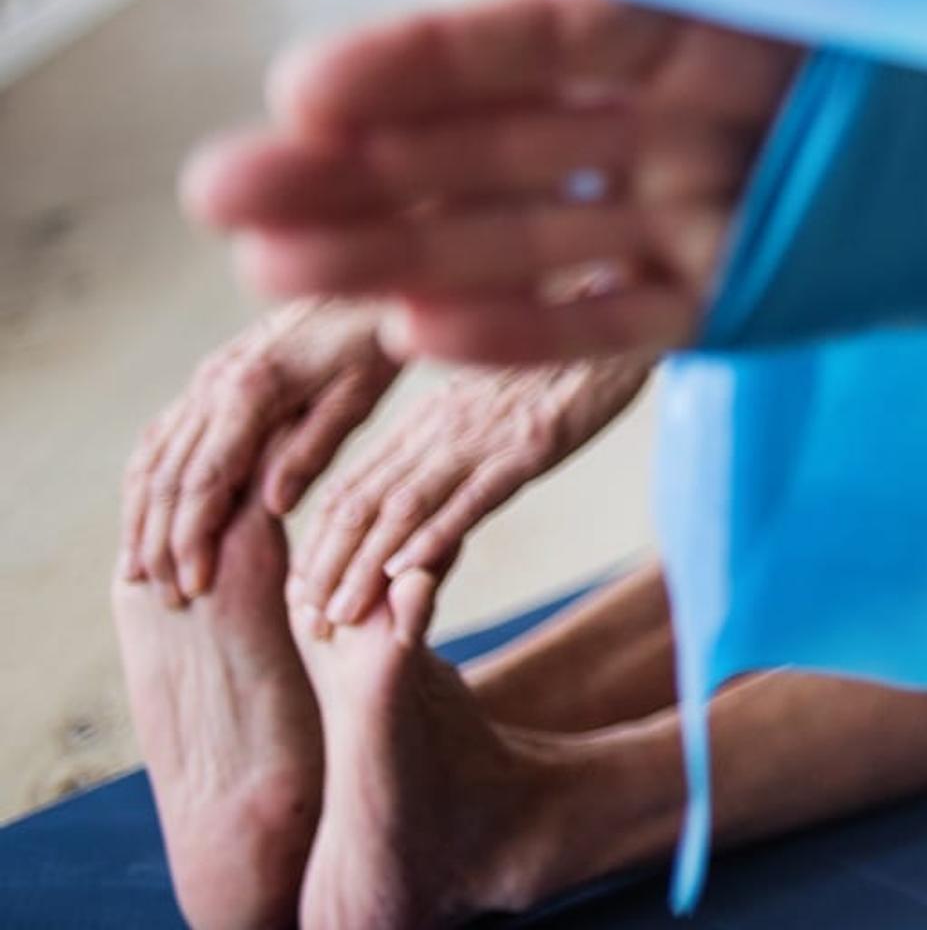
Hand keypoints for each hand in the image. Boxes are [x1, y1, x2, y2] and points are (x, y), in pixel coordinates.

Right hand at [118, 298, 400, 602]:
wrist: (365, 286)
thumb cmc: (373, 345)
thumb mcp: (357, 400)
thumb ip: (312, 450)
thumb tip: (272, 505)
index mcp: (251, 391)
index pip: (206, 480)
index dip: (193, 538)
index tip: (193, 586)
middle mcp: (215, 383)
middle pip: (169, 476)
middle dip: (161, 541)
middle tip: (164, 596)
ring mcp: (206, 378)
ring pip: (155, 458)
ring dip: (143, 518)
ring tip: (141, 572)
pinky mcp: (209, 377)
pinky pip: (165, 435)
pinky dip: (147, 480)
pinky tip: (146, 516)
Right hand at [179, 0, 905, 365]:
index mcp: (682, 25)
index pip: (539, 41)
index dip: (433, 60)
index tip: (314, 77)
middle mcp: (655, 124)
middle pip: (488, 146)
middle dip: (360, 168)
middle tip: (223, 185)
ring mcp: (679, 217)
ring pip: (518, 238)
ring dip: (399, 252)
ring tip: (268, 262)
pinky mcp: (724, 301)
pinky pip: (609, 320)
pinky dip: (519, 329)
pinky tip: (410, 329)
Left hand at [290, 353, 657, 627]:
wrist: (620, 313)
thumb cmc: (563, 361)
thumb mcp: (492, 401)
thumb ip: (452, 437)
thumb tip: (422, 482)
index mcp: (429, 420)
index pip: (351, 488)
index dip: (318, 545)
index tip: (299, 591)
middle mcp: (442, 428)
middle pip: (361, 502)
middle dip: (326, 568)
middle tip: (305, 621)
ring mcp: (484, 438)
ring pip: (403, 507)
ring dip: (364, 566)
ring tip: (338, 615)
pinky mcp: (531, 446)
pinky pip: (473, 494)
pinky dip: (434, 534)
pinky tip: (408, 570)